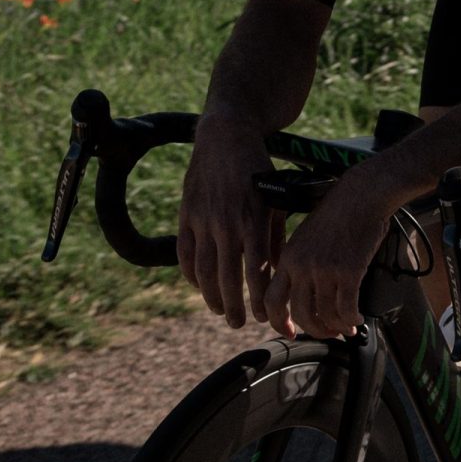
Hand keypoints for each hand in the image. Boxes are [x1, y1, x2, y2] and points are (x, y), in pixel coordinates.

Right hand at [179, 117, 281, 329]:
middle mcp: (227, 223)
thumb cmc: (259, 170)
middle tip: (241, 324)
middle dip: (235, 307)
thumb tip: (275, 271)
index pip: (257, 273)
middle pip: (228, 279)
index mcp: (254, 221)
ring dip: (211, 297)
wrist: (226, 137)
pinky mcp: (186, 214)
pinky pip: (184, 253)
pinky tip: (199, 286)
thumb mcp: (276, 201)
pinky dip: (190, 274)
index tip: (266, 317)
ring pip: (204, 271)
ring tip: (220, 311)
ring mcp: (203, 220)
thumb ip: (276, 237)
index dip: (261, 299)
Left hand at [263, 176, 392, 340]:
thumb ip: (299, 262)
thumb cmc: (338, 212)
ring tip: (347, 327)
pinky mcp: (348, 272)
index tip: (289, 332)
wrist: (361, 195)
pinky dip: (352, 319)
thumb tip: (305, 292)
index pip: (272, 300)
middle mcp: (302, 266)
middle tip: (328, 333)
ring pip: (326, 315)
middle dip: (315, 330)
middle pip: (300, 313)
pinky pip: (347, 308)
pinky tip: (358, 319)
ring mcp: (324, 270)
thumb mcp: (306, 236)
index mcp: (288, 258)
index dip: (278, 322)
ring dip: (337, 327)